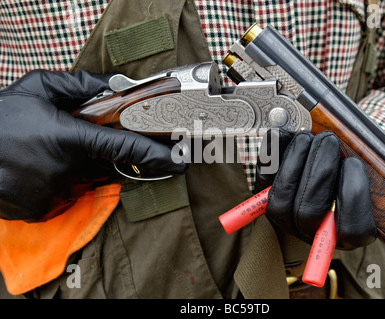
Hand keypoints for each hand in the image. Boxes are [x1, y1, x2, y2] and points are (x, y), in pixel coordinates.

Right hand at [0, 70, 186, 220]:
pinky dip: (58, 185)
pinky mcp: (40, 211)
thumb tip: (118, 85)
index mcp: (67, 137)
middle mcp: (64, 169)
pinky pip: (64, 197)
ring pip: (83, 183)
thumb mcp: (38, 88)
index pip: (123, 148)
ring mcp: (51, 194)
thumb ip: (81, 85)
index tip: (180, 161)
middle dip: (97, 157)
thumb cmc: (1, 116)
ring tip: (45, 153)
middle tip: (68, 143)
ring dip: (75, 170)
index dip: (155, 155)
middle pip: (103, 167)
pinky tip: (36, 170)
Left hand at [255, 129, 384, 250]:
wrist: (323, 173)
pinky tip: (285, 133)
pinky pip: (263, 177)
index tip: (356, 164)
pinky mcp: (264, 193)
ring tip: (310, 137)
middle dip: (320, 171)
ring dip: (296, 162)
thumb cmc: (358, 178)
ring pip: (281, 199)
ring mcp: (285, 215)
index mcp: (349, 232)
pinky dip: (272, 153)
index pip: (351, 230)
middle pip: (309, 211)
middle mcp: (314, 230)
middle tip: (330, 141)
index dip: (352, 197)